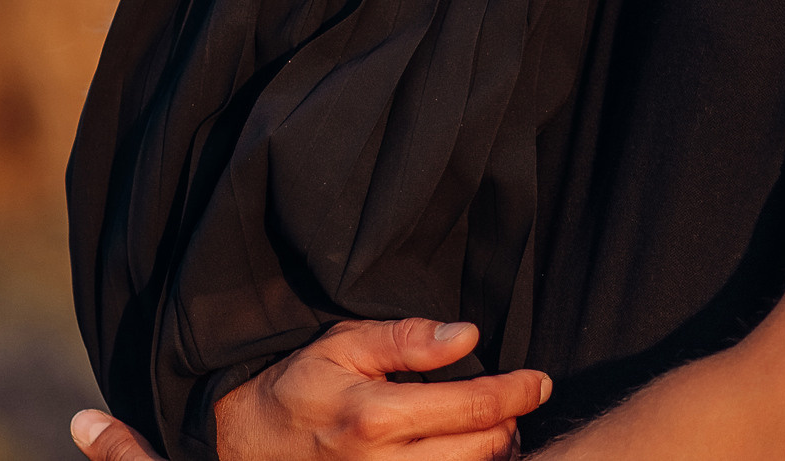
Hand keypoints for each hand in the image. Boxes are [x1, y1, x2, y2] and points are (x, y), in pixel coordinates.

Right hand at [70, 319, 548, 460]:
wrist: (245, 445)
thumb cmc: (297, 388)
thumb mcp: (343, 345)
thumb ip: (407, 339)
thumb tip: (468, 335)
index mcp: (375, 417)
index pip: (473, 407)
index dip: (517, 392)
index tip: (539, 381)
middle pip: (482, 451)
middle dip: (509, 424)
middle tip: (511, 404)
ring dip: (493, 456)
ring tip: (492, 432)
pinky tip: (462, 456)